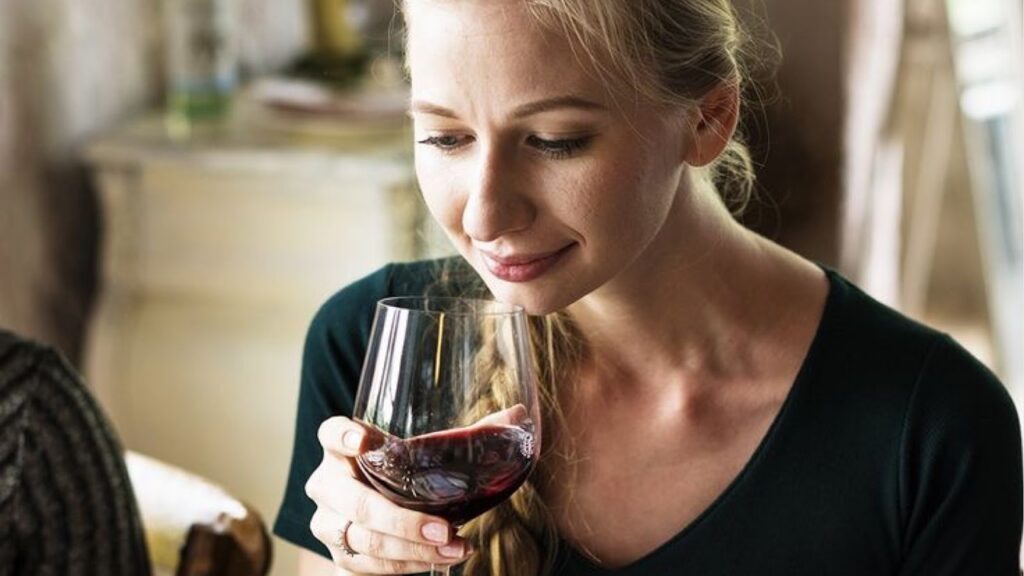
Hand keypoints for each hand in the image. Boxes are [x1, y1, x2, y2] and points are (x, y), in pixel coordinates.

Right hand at [306, 416, 472, 573]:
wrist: (374, 517)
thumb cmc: (402, 474)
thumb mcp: (424, 453)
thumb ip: (467, 435)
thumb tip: (515, 415)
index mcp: (341, 449)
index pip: (330, 435)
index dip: (341, 436)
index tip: (361, 441)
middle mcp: (328, 485)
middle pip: (354, 502)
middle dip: (402, 520)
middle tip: (443, 529)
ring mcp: (329, 523)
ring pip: (365, 540)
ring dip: (413, 549)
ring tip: (453, 547)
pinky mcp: (341, 555)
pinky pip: (371, 565)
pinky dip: (409, 564)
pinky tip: (442, 557)